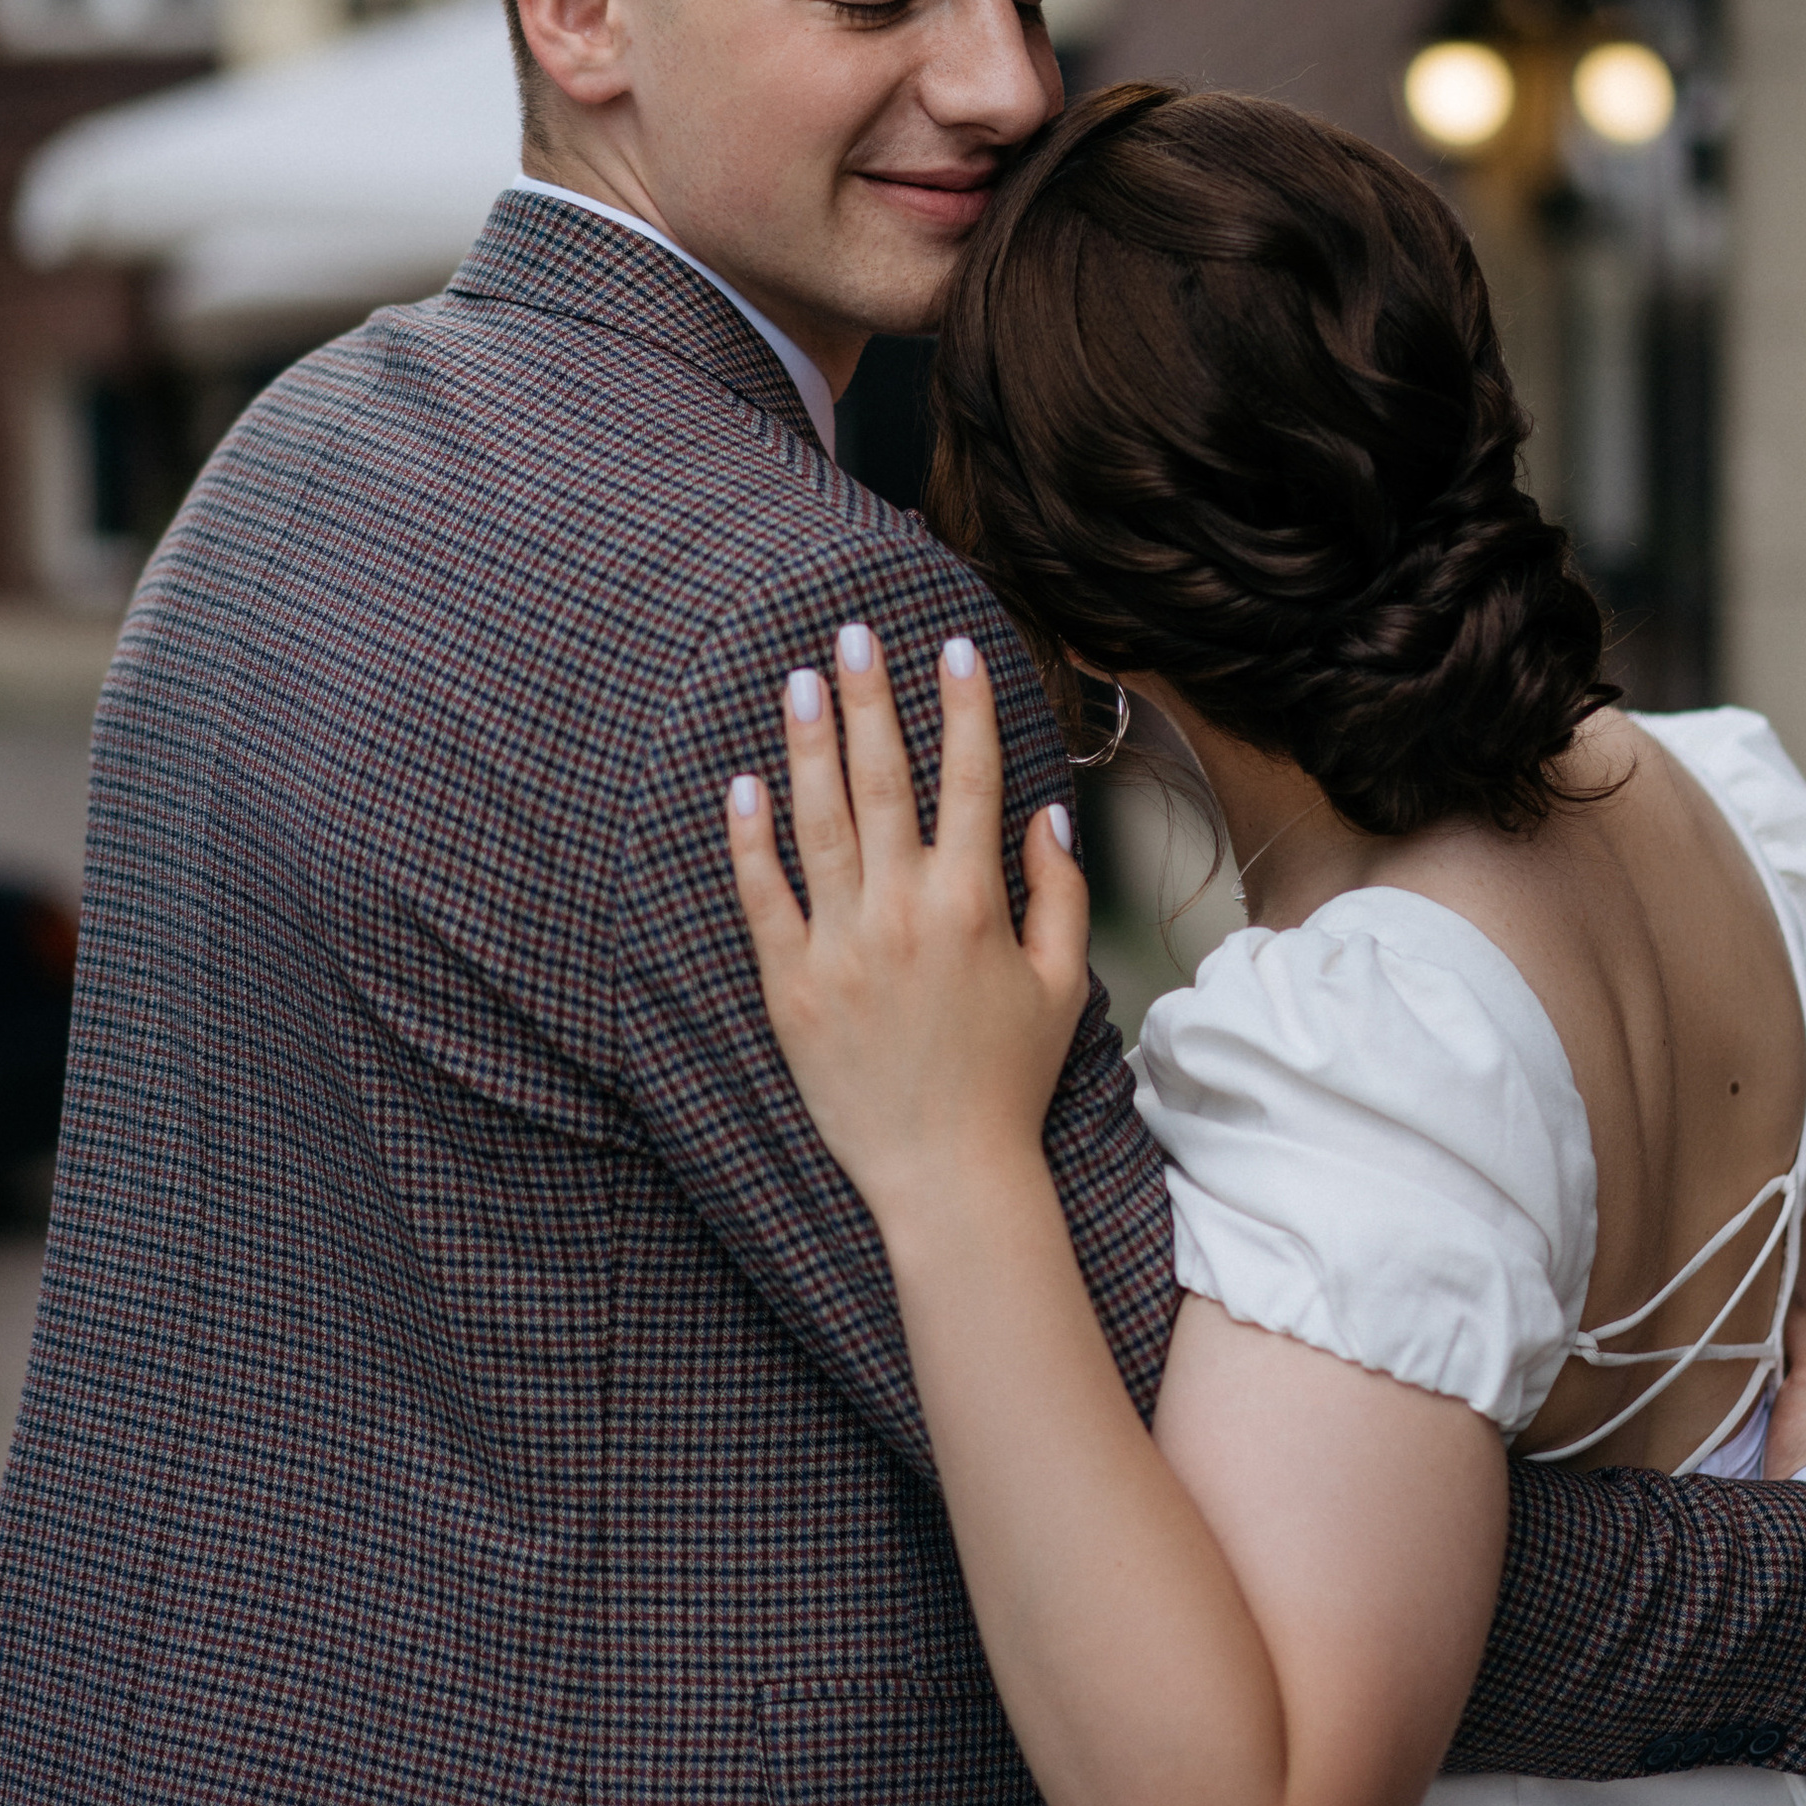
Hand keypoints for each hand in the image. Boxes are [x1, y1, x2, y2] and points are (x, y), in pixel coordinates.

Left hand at [724, 624, 1090, 1233]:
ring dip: (809, 742)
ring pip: (818, 822)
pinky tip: (743, 783)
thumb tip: (1046, 811)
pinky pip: (761, 898)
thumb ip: (1059, 892)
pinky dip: (749, 839)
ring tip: (800, 680)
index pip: (971, 781)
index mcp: (974, 906)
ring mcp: (842, 947)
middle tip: (855, 630)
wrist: (947, 1175)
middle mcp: (905, 912)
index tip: (956, 646)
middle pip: (884, 780)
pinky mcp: (792, 986)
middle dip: (872, 696)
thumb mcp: (1062, 984)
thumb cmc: (1009, 1079)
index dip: (965, 708)